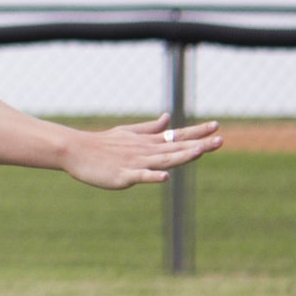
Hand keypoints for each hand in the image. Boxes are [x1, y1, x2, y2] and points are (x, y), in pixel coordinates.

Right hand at [63, 114, 221, 189]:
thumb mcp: (128, 133)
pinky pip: (140, 176)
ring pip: (163, 160)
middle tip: (221, 140)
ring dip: (181, 156)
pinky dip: (152, 176)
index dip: (197, 132)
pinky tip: (165, 177)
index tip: (217, 126)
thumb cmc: (101, 143)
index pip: (177, 135)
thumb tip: (168, 117)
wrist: (75, 151)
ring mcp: (135, 163)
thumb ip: (150, 128)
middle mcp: (145, 151)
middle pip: (176, 148)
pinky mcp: (122, 176)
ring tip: (199, 151)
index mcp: (148, 142)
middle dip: (199, 144)